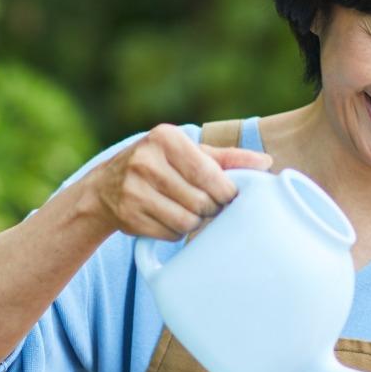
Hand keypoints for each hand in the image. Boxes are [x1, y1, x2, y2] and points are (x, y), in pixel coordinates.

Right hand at [87, 123, 272, 239]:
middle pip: (201, 201)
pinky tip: (168, 219)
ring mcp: (133, 189)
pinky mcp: (128, 215)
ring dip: (195, 222)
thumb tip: (265, 162)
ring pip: (187, 221)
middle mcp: (146, 161)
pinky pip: (170, 233)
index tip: (227, 196)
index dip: (226, 192)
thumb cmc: (158, 165)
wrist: (105, 186)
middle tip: (207, 205)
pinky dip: (176, 231)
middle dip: (211, 208)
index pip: (210, 174)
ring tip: (188, 211)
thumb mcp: (189, 153)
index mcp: (166, 138)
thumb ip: (227, 158)